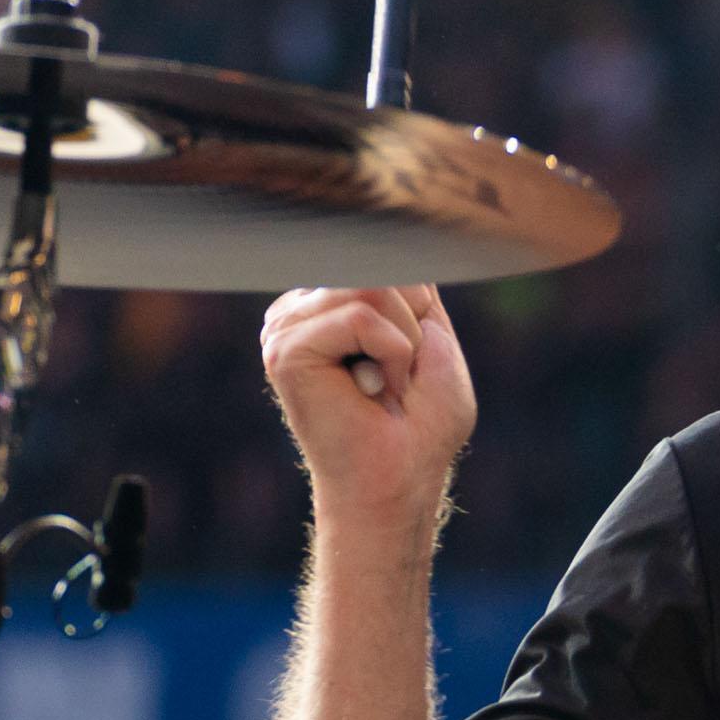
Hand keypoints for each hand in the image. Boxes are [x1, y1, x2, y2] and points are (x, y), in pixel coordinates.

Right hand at [260, 283, 476, 541]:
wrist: (401, 479)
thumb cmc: (420, 423)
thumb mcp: (433, 336)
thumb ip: (410, 284)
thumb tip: (377, 240)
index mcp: (329, 303)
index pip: (385, 259)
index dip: (417, 308)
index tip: (408, 364)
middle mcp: (301, 309)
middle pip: (379, 266)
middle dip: (411, 324)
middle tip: (398, 379)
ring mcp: (287, 327)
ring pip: (370, 286)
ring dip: (403, 342)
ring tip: (385, 385)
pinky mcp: (286, 349)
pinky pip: (358, 315)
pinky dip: (389, 354)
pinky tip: (372, 391)